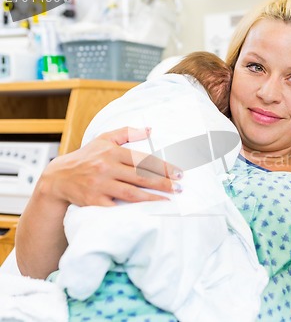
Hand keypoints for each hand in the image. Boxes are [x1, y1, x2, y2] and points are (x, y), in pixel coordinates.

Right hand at [39, 127, 182, 206]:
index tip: (179, 173)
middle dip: (163, 183)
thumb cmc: (86, 157)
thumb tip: (149, 129)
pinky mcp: (94, 201)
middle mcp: (106, 167)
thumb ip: (126, 132)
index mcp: (112, 152)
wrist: (59, 177)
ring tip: (168, 200)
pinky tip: (146, 212)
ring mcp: (99, 185)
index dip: (163, 167)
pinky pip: (116, 207)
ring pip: (131, 193)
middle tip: (179, 188)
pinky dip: (131, 211)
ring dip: (152, 198)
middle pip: (140, 177)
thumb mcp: (104, 139)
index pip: (143, 159)